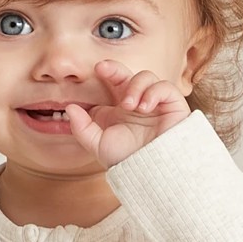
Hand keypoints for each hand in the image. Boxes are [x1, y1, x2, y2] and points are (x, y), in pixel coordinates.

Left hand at [65, 59, 190, 166]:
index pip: (115, 82)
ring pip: (147, 77)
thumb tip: (70, 108)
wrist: (151, 172)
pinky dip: (153, 92)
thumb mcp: (98, 145)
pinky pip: (165, 87)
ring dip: (135, 87)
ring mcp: (156, 103)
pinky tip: (144, 107)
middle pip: (129, 74)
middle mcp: (138, 103)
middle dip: (116, 69)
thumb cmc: (128, 161)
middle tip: (104, 69)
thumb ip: (82, 128)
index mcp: (121, 109)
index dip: (108, 71)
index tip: (97, 69)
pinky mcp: (173, 105)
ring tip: (130, 106)